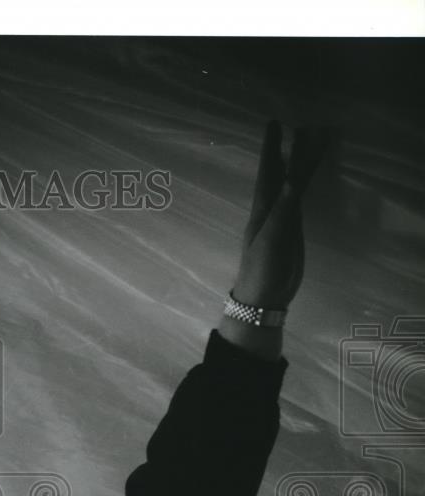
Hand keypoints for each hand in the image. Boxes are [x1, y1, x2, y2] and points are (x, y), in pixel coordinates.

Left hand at [232, 120, 327, 308]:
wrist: (263, 298)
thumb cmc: (263, 267)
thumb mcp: (273, 235)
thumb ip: (284, 207)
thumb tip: (294, 176)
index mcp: (263, 208)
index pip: (270, 171)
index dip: (272, 148)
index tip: (273, 123)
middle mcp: (271, 209)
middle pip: (280, 173)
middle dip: (286, 150)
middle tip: (292, 126)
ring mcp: (281, 220)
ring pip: (290, 184)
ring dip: (297, 165)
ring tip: (306, 145)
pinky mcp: (291, 233)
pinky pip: (297, 201)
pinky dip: (301, 187)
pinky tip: (302, 183)